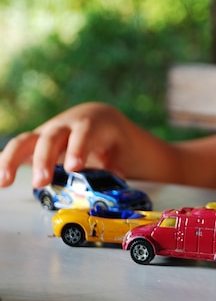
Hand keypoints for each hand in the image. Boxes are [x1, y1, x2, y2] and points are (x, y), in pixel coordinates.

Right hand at [0, 102, 135, 187]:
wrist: (95, 118)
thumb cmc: (108, 135)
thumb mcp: (118, 145)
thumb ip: (116, 161)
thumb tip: (115, 177)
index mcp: (88, 123)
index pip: (82, 134)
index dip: (77, 149)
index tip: (74, 168)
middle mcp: (62, 126)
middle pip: (50, 138)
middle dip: (44, 160)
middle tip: (42, 182)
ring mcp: (45, 134)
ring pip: (25, 141)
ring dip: (11, 160)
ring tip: (4, 182)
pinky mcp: (33, 144)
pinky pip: (15, 150)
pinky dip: (2, 161)